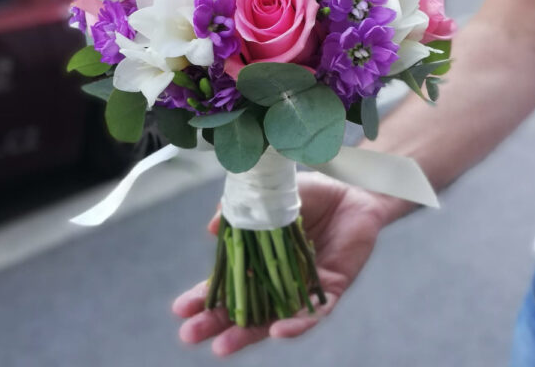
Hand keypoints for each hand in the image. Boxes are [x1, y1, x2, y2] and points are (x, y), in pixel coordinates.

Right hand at [172, 171, 386, 355]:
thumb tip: (211, 227)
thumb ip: (244, 210)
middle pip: (245, 306)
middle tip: (189, 334)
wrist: (354, 188)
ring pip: (273, 318)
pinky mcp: (330, 289)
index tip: (181, 308)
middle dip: (216, 321)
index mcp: (261, 255)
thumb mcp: (272, 196)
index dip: (206, 294)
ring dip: (248, 333)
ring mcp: (302, 285)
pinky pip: (313, 313)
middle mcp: (279, 276)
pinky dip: (296, 323)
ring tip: (221, 346)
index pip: (228, 280)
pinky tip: (277, 330)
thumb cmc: (314, 191)